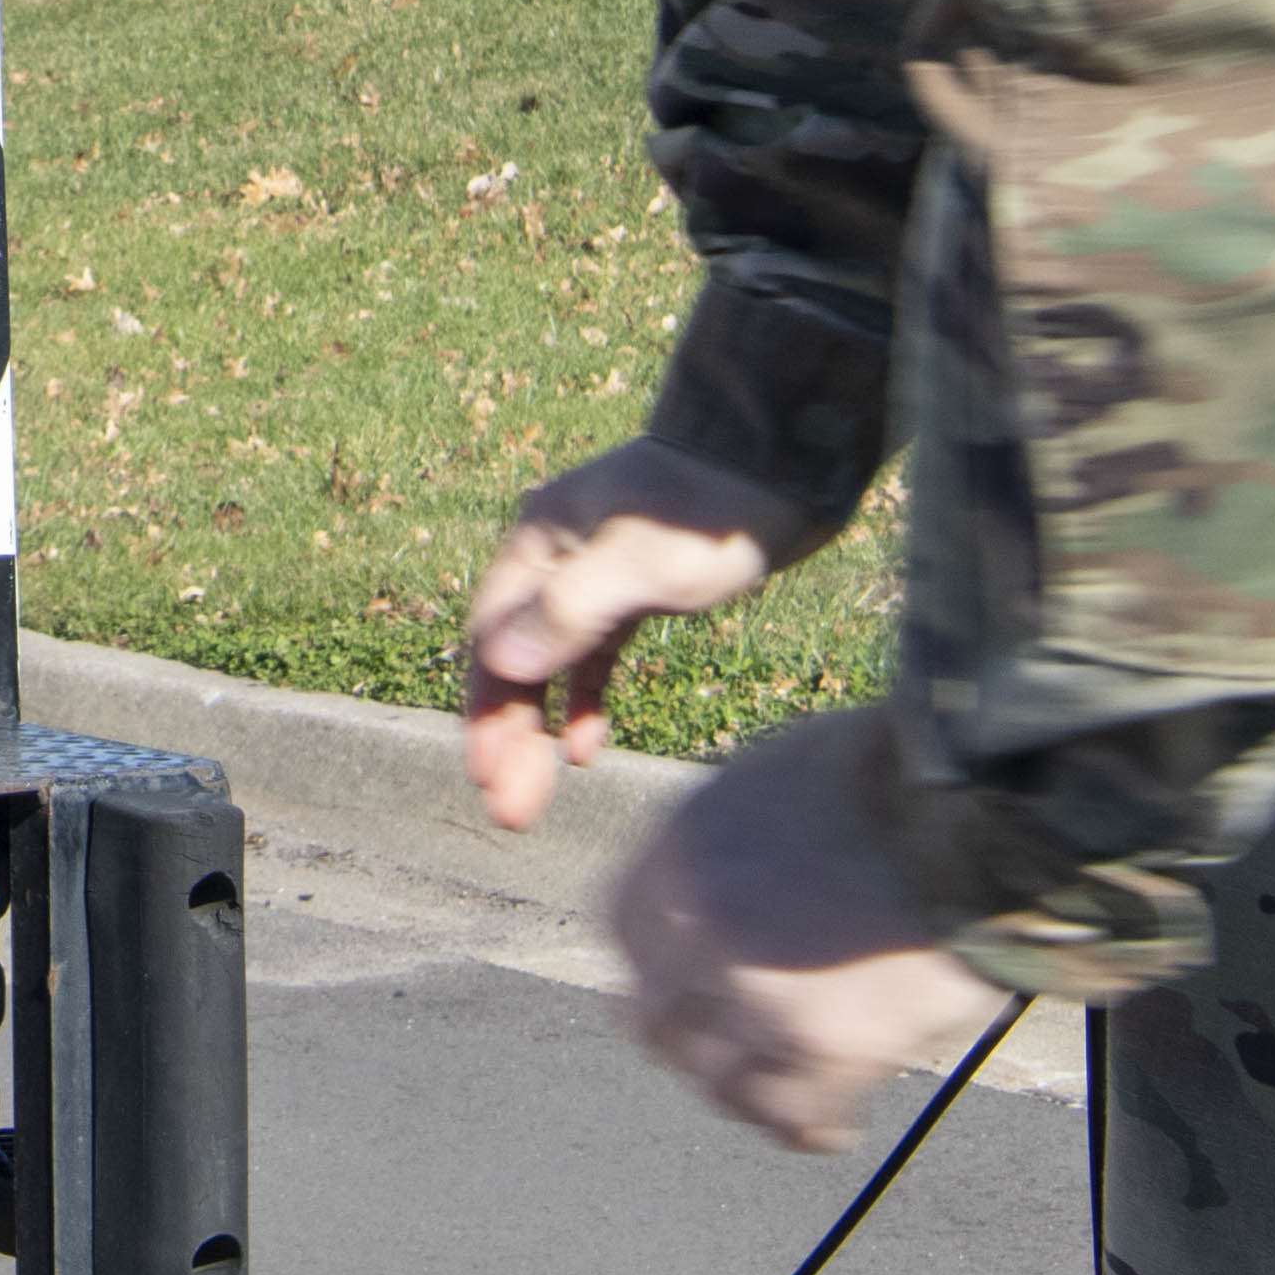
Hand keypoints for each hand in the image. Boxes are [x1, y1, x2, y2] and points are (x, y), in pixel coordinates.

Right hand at [459, 436, 811, 828]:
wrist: (788, 458)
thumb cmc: (714, 509)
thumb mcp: (643, 566)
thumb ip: (570, 612)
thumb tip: (497, 660)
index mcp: (540, 543)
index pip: (491, 641)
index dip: (486, 714)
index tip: (488, 781)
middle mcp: (555, 559)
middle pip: (515, 659)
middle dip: (509, 737)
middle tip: (512, 815)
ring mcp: (595, 574)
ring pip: (552, 664)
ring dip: (540, 729)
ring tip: (540, 795)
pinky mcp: (638, 588)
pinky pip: (593, 655)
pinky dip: (584, 699)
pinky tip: (587, 747)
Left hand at [609, 710, 1010, 1150]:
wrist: (981, 805)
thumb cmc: (892, 778)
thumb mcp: (772, 780)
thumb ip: (724, 847)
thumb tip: (715, 891)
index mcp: (679, 853)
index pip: (622, 934)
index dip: (652, 965)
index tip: (672, 985)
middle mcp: (701, 930)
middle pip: (659, 1019)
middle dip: (688, 1041)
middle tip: (723, 1054)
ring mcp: (760, 994)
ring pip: (720, 1082)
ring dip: (748, 1092)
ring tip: (784, 1095)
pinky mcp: (828, 1048)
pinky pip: (794, 1118)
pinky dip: (810, 1128)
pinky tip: (830, 1126)